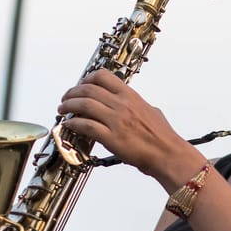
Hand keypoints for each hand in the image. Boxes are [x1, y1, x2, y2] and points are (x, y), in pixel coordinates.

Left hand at [58, 70, 188, 178]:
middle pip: (88, 89)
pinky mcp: (111, 138)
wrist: (168, 153)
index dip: (86, 78)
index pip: (103, 76)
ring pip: (83, 105)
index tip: (80, 84)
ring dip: (68, 106)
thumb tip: (131, 104)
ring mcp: (115, 120)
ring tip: (62, 110)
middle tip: (66, 99)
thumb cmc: (162, 136)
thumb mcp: (151, 111)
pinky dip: (74, 124)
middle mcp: (121, 104)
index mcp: (130, 96)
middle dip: (72, 92)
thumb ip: (137, 105)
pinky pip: (86, 126)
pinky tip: (69, 125)